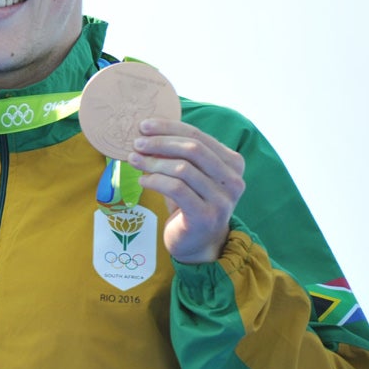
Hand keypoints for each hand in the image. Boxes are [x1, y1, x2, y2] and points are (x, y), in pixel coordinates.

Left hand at [129, 118, 245, 264]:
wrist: (198, 242)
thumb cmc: (190, 202)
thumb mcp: (189, 174)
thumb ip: (178, 153)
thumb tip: (147, 131)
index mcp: (233, 163)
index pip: (199, 136)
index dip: (169, 128)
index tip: (144, 126)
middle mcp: (233, 180)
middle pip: (192, 149)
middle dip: (160, 143)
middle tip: (136, 143)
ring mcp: (222, 200)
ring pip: (182, 169)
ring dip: (153, 162)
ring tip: (134, 161)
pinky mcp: (205, 216)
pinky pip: (176, 189)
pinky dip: (155, 181)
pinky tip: (143, 181)